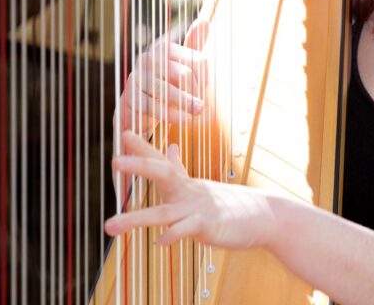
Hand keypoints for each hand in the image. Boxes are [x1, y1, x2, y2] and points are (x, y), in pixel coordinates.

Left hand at [106, 131, 279, 249]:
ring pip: (163, 211)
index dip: (141, 148)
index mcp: (183, 183)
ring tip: (110, 225)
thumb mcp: (200, 185)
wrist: (263, 216)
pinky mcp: (208, 226)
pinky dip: (173, 234)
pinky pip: (187, 230)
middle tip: (115, 161)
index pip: (159, 161)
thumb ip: (180, 169)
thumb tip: (170, 146)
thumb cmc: (229, 203)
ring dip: (135, 218)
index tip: (122, 133)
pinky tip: (160, 242)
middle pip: (161, 174)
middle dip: (138, 166)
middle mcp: (187, 192)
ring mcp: (197, 208)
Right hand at [114, 19, 210, 136]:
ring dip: (186, 104)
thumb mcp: (181, 66)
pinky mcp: (131, 96)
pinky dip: (172, 115)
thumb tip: (204, 21)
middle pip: (184, 75)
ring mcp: (137, 76)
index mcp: (164, 48)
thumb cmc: (164, 85)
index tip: (205, 90)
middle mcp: (149, 58)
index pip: (196, 60)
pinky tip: (184, 121)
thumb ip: (194, 45)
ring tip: (199, 113)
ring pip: (168, 90)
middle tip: (202, 106)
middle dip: (195, 92)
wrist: (136, 108)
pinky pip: (155, 106)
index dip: (205, 78)